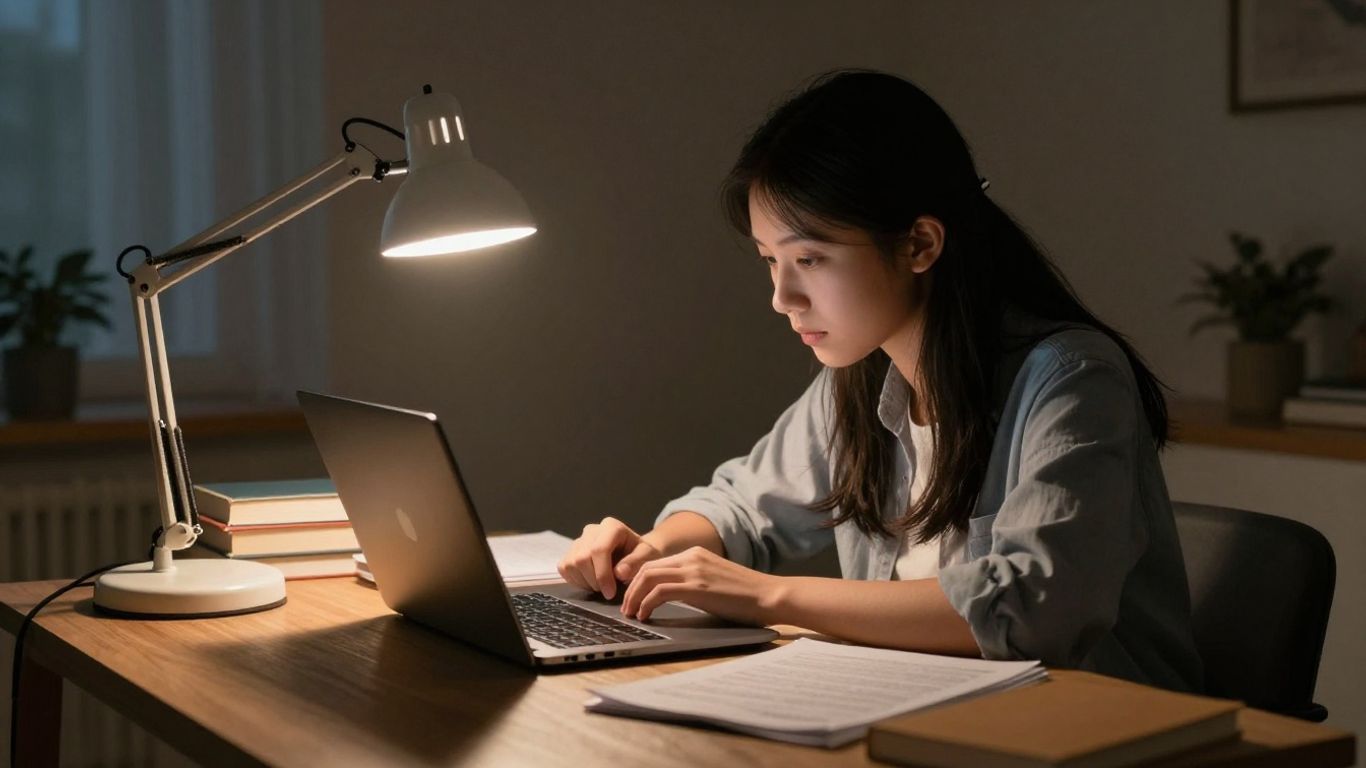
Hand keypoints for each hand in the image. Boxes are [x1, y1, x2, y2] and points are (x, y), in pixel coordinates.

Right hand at [557, 517, 663, 599]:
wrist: (633, 553)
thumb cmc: (641, 554)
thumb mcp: (647, 557)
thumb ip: (636, 563)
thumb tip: (619, 573)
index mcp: (611, 527)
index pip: (599, 550)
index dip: (602, 574)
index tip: (611, 593)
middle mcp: (592, 530)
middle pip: (582, 558)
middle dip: (594, 581)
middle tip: (608, 591)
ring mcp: (578, 540)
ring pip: (571, 564)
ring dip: (586, 582)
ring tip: (602, 585)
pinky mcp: (569, 552)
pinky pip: (564, 568)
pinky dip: (576, 581)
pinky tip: (591, 582)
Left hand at [620, 546, 781, 625]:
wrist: (769, 595)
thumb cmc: (746, 595)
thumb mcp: (714, 580)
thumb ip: (693, 581)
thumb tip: (670, 596)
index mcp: (695, 554)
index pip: (655, 563)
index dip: (637, 581)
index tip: (632, 597)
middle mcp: (691, 557)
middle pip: (646, 568)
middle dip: (630, 589)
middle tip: (626, 608)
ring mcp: (694, 570)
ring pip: (648, 577)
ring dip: (634, 597)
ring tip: (631, 614)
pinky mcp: (697, 587)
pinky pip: (659, 592)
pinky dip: (646, 604)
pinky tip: (645, 616)